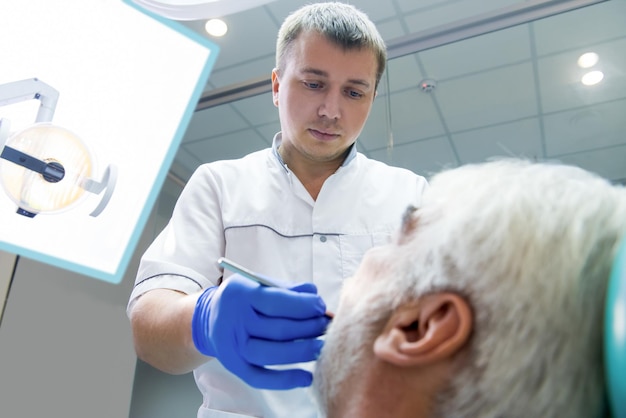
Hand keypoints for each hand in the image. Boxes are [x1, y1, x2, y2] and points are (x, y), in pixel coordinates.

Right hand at [191, 274, 330, 388]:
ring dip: (302, 352)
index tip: (321, 307)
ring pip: (271, 354)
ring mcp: (232, 346)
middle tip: (327, 326)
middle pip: (277, 329)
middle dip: (309, 328)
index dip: (303, 305)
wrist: (209, 317)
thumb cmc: (244, 299)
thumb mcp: (259, 285)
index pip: (276, 301)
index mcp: (240, 293)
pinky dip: (284, 380)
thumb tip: (314, 293)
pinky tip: (306, 377)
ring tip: (321, 347)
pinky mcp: (233, 365)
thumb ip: (286, 289)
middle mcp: (234, 320)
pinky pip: (259, 377)